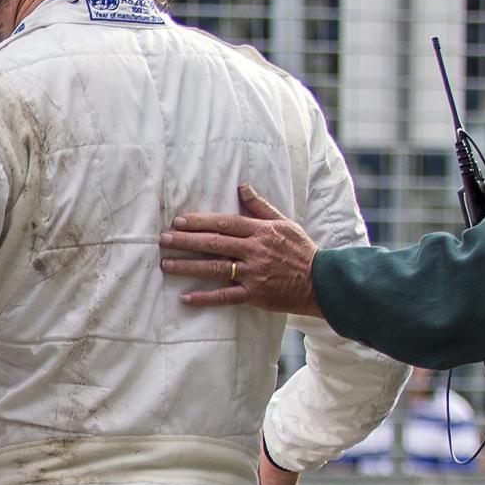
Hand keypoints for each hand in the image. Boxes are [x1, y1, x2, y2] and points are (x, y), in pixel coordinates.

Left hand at [159, 184, 321, 316]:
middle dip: (186, 241)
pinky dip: (205, 298)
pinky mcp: (255, 295)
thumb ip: (261, 207)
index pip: (225, 223)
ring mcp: (254, 274)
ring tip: (167, 264)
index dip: (200, 221)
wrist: (321, 282)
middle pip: (214, 244)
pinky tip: (185, 297)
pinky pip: (225, 297)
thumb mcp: (285, 223)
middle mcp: (254, 251)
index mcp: (260, 231)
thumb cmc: (301, 250)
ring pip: (215, 269)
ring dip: (189, 267)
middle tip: (163, 239)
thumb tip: (243, 187)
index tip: (179, 221)